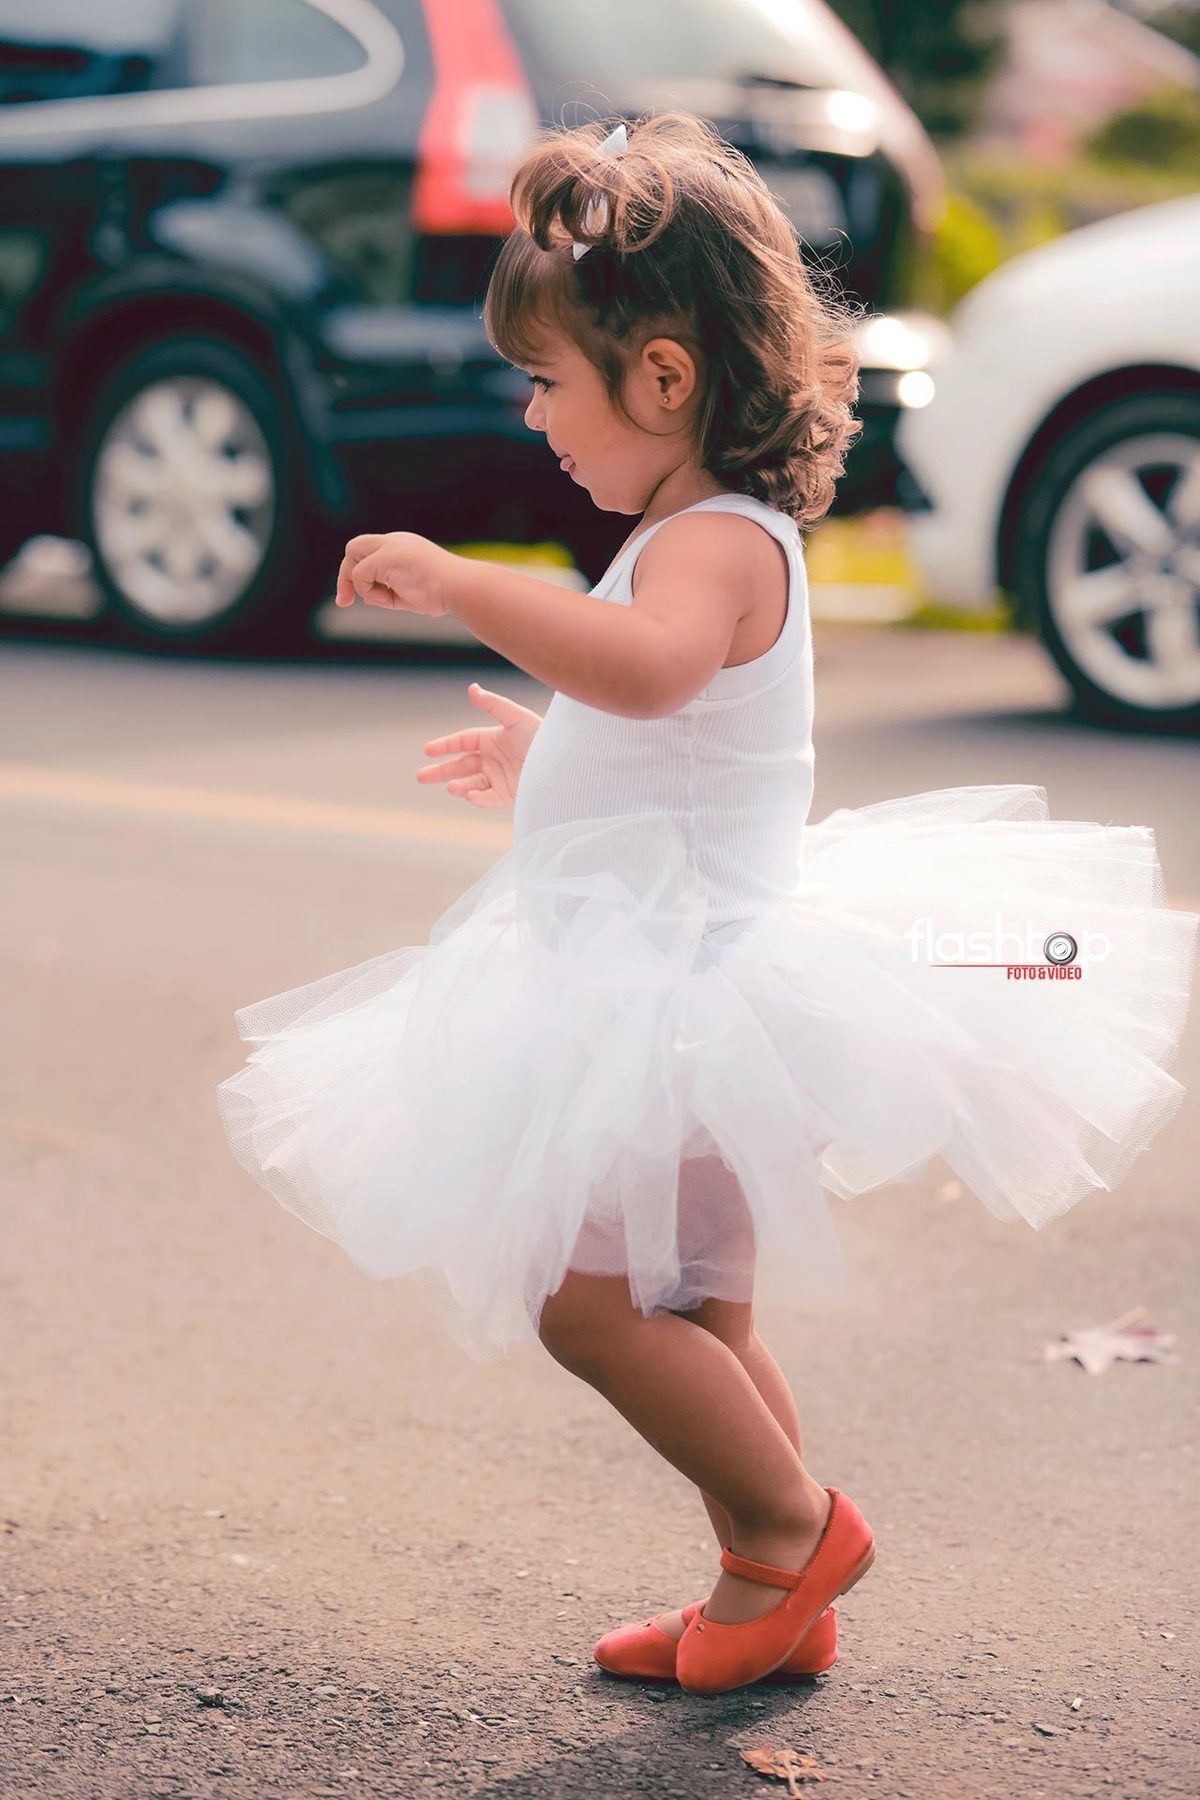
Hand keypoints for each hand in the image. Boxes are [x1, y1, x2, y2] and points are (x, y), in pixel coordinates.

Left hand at [335, 530, 452, 617]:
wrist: (459, 587)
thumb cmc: (442, 594)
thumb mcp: (410, 592)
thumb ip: (387, 590)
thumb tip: (366, 596)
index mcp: (404, 548)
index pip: (372, 555)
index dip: (361, 574)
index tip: (362, 599)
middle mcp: (395, 542)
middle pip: (355, 548)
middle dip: (345, 576)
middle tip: (343, 602)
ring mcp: (389, 546)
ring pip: (353, 559)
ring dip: (361, 587)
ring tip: (388, 601)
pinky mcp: (384, 556)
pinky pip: (359, 575)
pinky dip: (368, 592)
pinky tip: (390, 599)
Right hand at [416, 683, 543, 807]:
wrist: (564, 759)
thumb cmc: (541, 734)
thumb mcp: (516, 716)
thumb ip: (493, 704)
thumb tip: (472, 688)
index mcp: (491, 738)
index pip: (462, 742)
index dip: (445, 745)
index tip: (428, 750)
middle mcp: (492, 758)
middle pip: (460, 765)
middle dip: (440, 771)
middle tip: (420, 776)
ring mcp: (499, 777)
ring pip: (471, 783)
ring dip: (459, 785)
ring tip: (451, 787)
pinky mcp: (509, 793)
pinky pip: (490, 798)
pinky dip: (479, 798)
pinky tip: (471, 795)